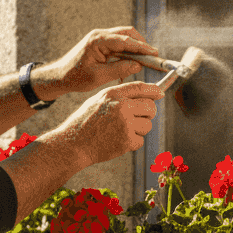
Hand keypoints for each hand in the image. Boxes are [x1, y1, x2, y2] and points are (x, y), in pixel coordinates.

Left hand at [42, 27, 158, 96]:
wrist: (59, 76)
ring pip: (124, 38)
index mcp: (98, 40)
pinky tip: (132, 64)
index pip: (125, 40)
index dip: (142, 47)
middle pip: (127, 34)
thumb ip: (119, 70)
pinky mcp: (101, 44)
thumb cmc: (75, 77)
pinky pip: (119, 44)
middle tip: (153, 57)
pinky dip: (127, 52)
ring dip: (135, 48)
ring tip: (145, 62)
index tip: (155, 53)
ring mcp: (100, 38)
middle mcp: (99, 35)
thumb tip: (138, 65)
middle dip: (142, 45)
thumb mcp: (98, 77)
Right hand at [45, 81, 163, 166]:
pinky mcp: (127, 140)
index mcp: (113, 94)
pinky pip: (140, 140)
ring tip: (120, 131)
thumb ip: (119, 96)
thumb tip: (144, 94)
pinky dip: (132, 143)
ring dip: (139, 130)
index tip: (160, 94)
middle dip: (148, 114)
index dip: (153, 90)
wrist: (73, 144)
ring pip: (148, 125)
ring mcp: (125, 123)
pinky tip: (117, 141)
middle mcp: (121, 106)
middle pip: (150, 107)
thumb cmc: (85, 123)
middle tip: (137, 119)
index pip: (141, 87)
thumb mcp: (98, 101)